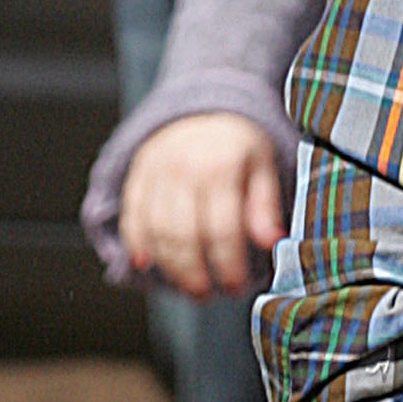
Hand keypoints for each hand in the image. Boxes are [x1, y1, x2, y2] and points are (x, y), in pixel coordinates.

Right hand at [118, 112, 284, 296]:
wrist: (204, 106)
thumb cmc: (239, 144)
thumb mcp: (264, 167)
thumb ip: (265, 205)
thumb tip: (271, 241)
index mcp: (219, 166)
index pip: (221, 228)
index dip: (227, 264)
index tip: (235, 286)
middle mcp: (182, 167)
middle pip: (181, 233)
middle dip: (194, 272)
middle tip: (207, 294)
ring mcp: (154, 170)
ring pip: (153, 229)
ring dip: (167, 265)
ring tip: (186, 285)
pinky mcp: (136, 174)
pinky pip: (131, 214)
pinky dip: (134, 241)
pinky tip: (144, 263)